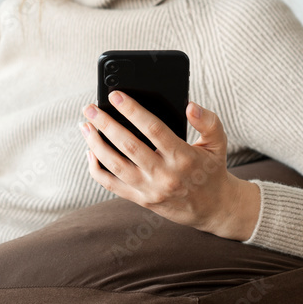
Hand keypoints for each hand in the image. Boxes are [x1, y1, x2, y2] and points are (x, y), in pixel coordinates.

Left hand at [80, 91, 261, 240]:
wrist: (213, 208)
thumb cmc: (212, 169)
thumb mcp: (217, 143)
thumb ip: (208, 121)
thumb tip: (190, 105)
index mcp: (183, 156)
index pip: (153, 129)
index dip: (132, 110)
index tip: (115, 95)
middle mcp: (165, 174)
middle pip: (129, 145)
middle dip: (105, 124)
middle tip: (90, 108)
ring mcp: (151, 189)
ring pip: (115, 165)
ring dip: (96, 144)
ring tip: (85, 126)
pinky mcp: (141, 200)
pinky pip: (112, 185)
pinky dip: (97, 168)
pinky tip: (90, 151)